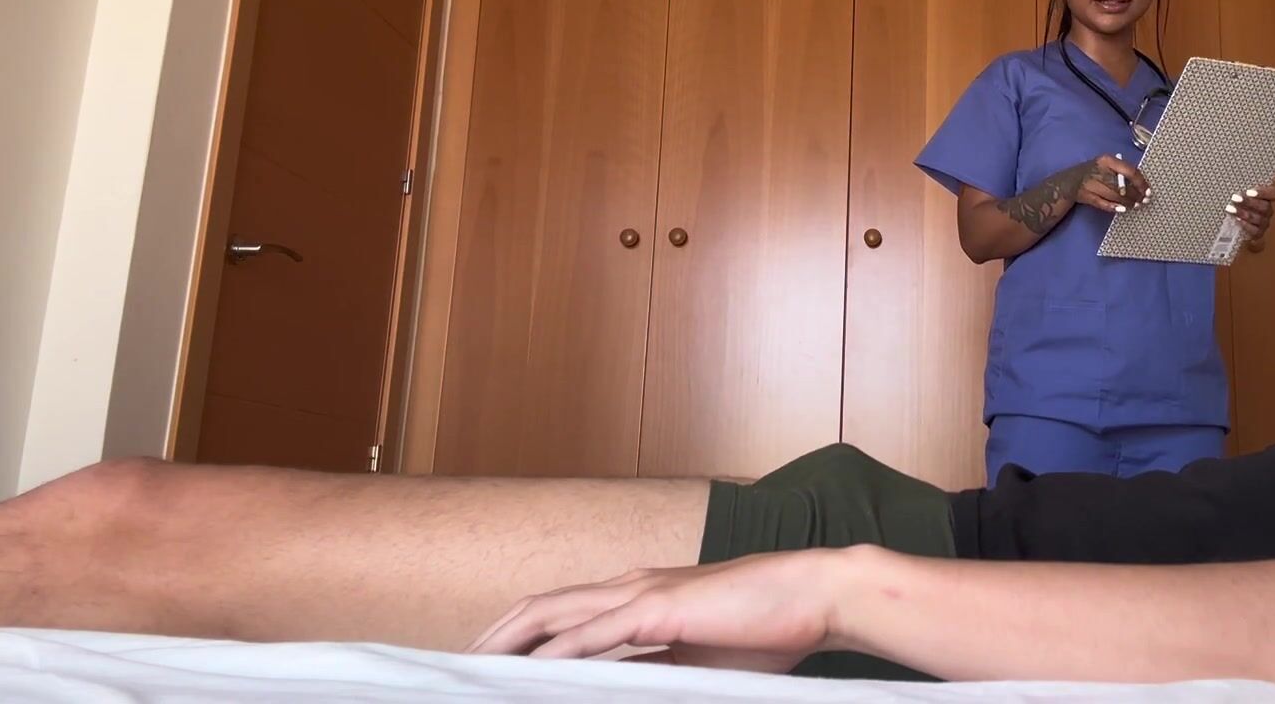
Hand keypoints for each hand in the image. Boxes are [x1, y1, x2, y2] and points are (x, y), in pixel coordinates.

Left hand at [467, 548, 845, 670]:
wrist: (817, 595)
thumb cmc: (770, 626)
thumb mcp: (703, 657)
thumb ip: (663, 668)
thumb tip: (632, 689)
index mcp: (640, 594)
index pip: (563, 613)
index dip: (521, 635)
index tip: (489, 663)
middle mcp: (631, 586)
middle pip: (540, 607)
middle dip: (494, 635)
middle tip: (457, 667)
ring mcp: (643, 593)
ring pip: (554, 614)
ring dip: (509, 641)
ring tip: (474, 668)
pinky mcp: (661, 608)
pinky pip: (594, 633)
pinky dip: (557, 652)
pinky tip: (533, 673)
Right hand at [1073, 154, 1150, 213]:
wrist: (1069, 182)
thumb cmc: (1093, 172)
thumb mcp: (1106, 165)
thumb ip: (1122, 171)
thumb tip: (1142, 185)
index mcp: (1107, 160)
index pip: (1129, 171)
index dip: (1141, 183)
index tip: (1148, 191)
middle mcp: (1098, 171)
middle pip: (1122, 186)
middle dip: (1135, 195)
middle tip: (1144, 201)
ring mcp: (1091, 184)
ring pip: (1114, 196)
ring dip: (1127, 202)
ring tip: (1135, 205)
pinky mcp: (1086, 195)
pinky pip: (1103, 203)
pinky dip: (1114, 207)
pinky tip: (1122, 209)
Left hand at [1227, 181, 1274, 243]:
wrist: (1230, 223)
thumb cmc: (1237, 203)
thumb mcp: (1241, 195)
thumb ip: (1244, 192)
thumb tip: (1238, 189)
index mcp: (1268, 197)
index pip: (1274, 193)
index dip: (1263, 192)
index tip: (1248, 192)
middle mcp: (1269, 210)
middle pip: (1265, 206)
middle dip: (1248, 202)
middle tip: (1234, 198)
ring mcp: (1265, 223)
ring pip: (1259, 218)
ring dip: (1243, 213)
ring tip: (1230, 209)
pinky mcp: (1258, 233)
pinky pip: (1255, 231)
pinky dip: (1245, 225)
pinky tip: (1236, 220)